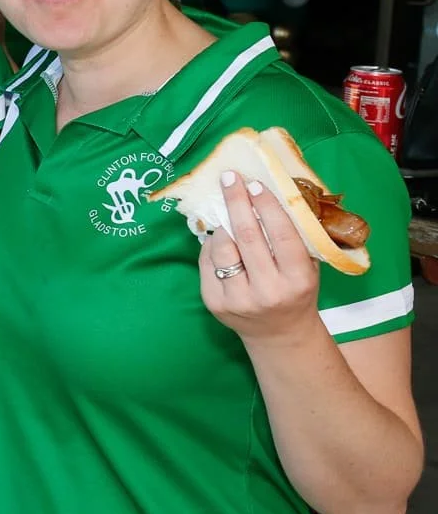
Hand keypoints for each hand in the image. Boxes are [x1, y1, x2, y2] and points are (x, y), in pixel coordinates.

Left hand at [200, 169, 322, 341]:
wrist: (280, 334)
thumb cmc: (297, 291)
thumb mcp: (307, 267)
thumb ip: (296, 237)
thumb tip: (272, 193)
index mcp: (297, 280)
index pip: (281, 235)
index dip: (267, 207)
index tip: (255, 184)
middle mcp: (268, 291)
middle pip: (247, 237)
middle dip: (236, 202)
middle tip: (229, 178)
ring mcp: (238, 299)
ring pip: (222, 249)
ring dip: (222, 224)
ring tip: (226, 210)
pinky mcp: (214, 303)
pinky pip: (206, 262)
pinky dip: (212, 244)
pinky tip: (219, 235)